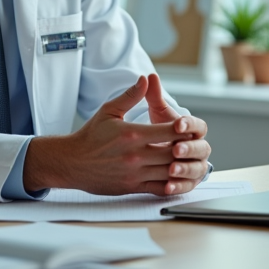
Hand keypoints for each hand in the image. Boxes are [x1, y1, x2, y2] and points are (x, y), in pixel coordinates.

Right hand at [23, 74, 207, 195]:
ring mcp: (135, 173)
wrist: (72, 162)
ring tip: (192, 160)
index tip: (190, 126)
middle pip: (173, 152)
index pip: (169, 130)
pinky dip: (172, 184)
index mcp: (133, 134)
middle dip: (187, 148)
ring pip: (169, 172)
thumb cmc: (90, 136)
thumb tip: (145, 79)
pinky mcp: (132, 186)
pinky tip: (178, 178)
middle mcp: (136, 155)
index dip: (184, 129)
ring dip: (183, 167)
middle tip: (197, 144)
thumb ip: (131, 96)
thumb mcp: (109, 110)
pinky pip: (159, 188)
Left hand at [144, 73, 211, 195]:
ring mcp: (194, 166)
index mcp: (192, 130)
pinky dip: (179, 186)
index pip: (199, 126)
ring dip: (186, 169)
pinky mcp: (186, 182)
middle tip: (176, 148)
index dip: (190, 125)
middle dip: (189, 148)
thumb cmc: (155, 130)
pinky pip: (187, 186)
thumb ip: (153, 96)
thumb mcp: (154, 114)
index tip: (177, 124)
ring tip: (171, 168)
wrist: (152, 153)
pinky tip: (168, 186)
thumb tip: (149, 76)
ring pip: (197, 169)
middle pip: (202, 149)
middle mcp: (197, 148)